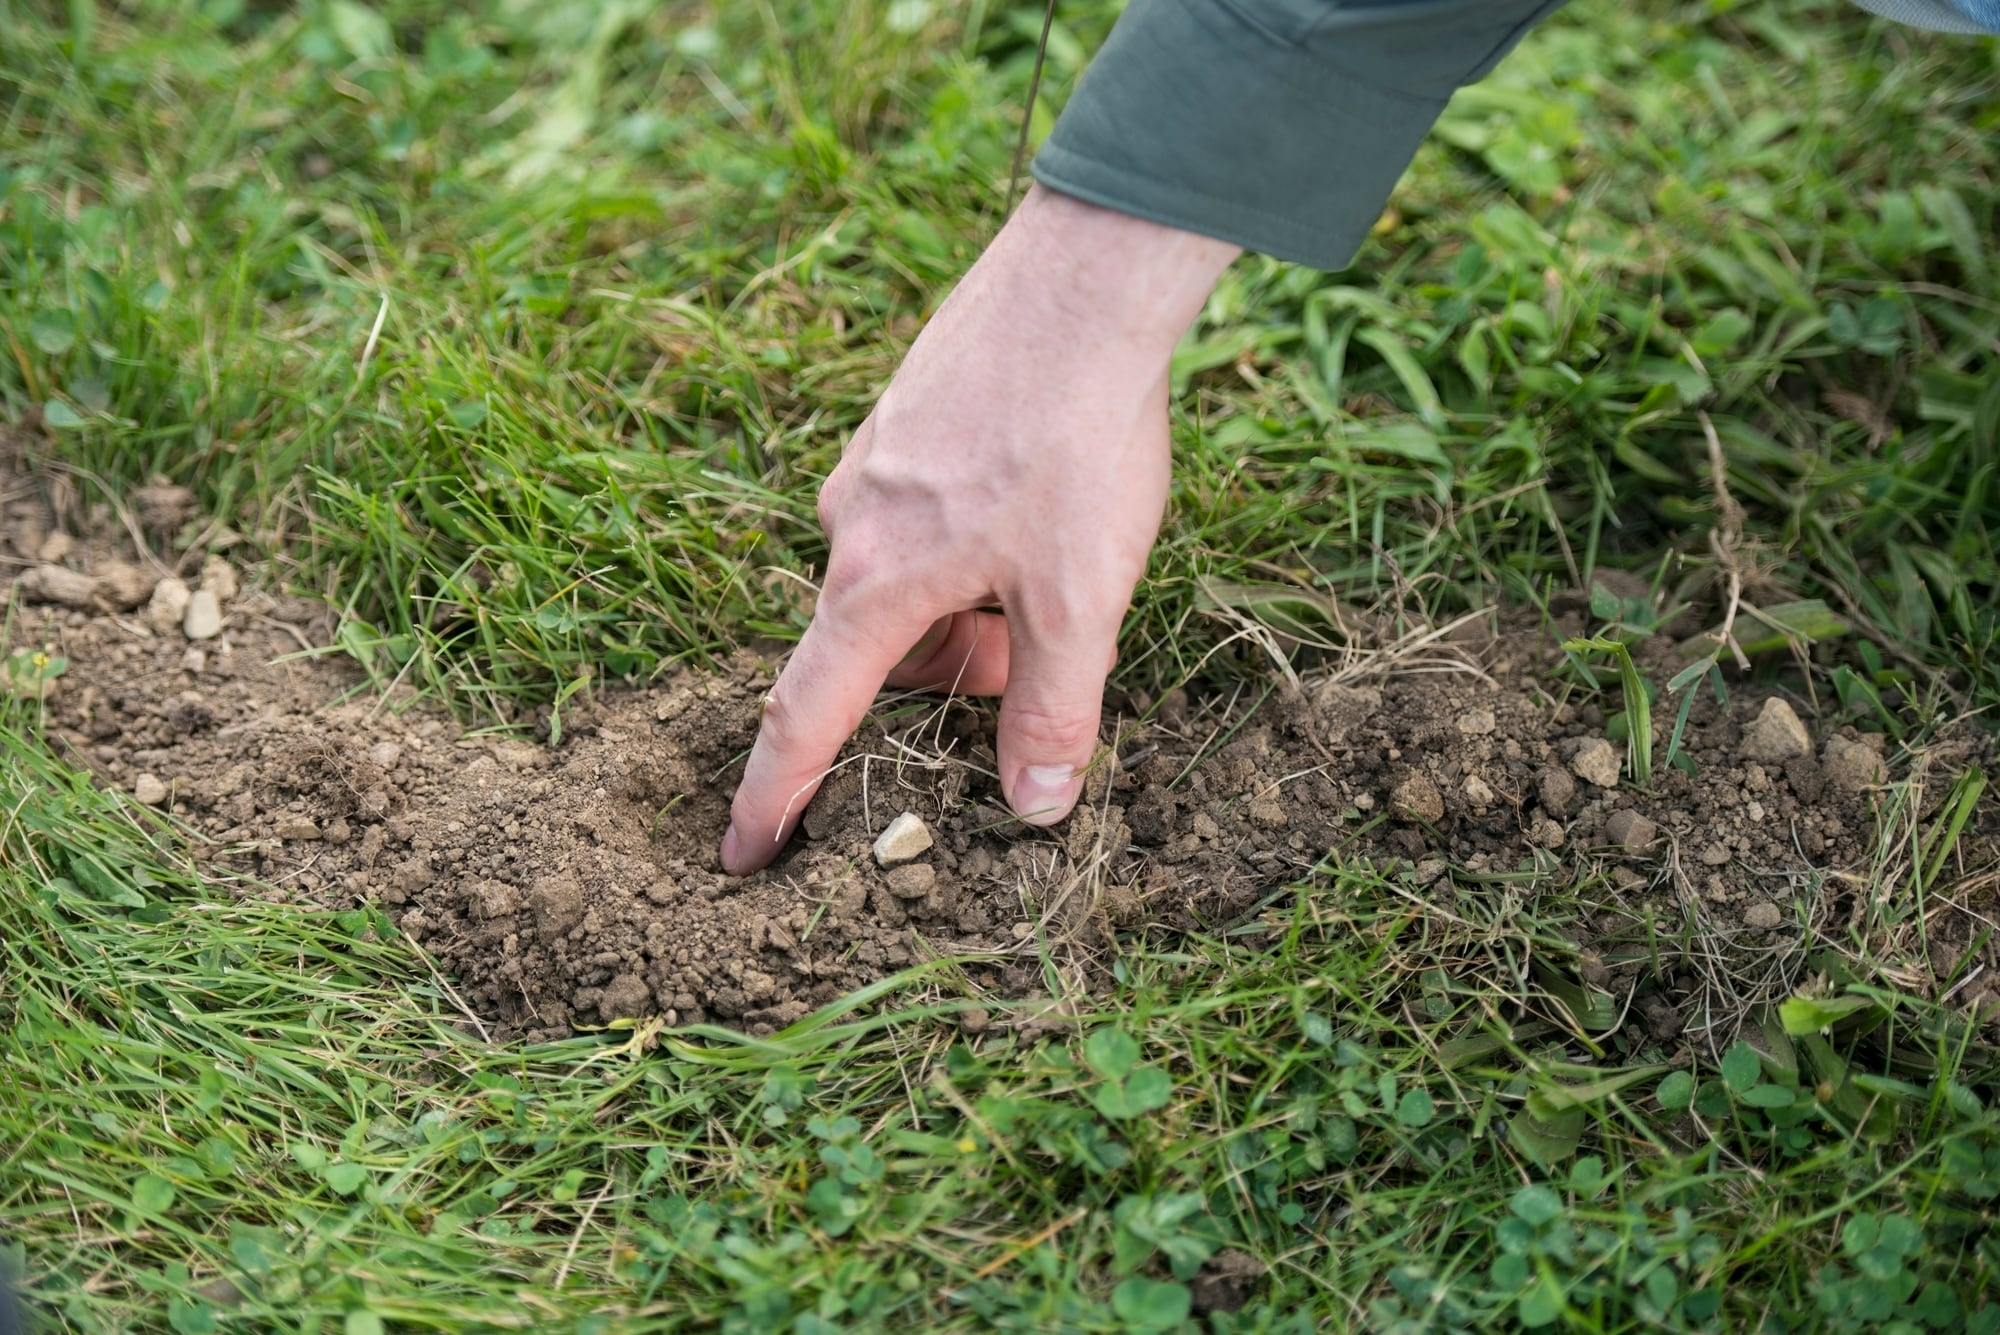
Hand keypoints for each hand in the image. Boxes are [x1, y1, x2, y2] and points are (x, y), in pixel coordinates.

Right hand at [720, 186, 1237, 873]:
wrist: (1082, 279)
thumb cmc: (1076, 440)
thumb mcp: (1081, 595)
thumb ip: (1054, 709)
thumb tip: (1034, 808)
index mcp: (874, 581)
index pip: (805, 716)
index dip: (775, 797)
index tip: (741, 855)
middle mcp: (847, 523)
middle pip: (872, 650)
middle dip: (940, 681)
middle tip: (1024, 670)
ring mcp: (869, 465)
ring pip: (900, 582)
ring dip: (961, 612)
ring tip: (1049, 580)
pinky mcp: (901, 422)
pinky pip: (914, 521)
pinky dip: (964, 552)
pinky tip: (1035, 514)